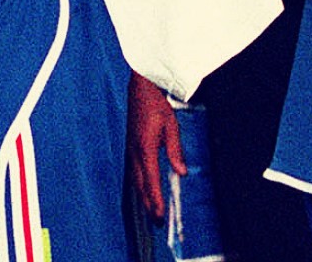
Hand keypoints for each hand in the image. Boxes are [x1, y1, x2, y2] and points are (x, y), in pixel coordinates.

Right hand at [126, 72, 184, 219]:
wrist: (139, 88)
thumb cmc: (156, 104)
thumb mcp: (171, 125)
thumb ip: (175, 149)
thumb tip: (181, 172)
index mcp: (145, 149)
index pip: (151, 181)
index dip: (155, 201)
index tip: (161, 217)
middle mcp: (135, 153)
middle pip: (141, 186)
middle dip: (149, 205)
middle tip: (158, 223)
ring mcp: (131, 150)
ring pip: (136, 181)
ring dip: (144, 198)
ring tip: (152, 212)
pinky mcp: (131, 147)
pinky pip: (135, 172)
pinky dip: (140, 186)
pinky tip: (144, 191)